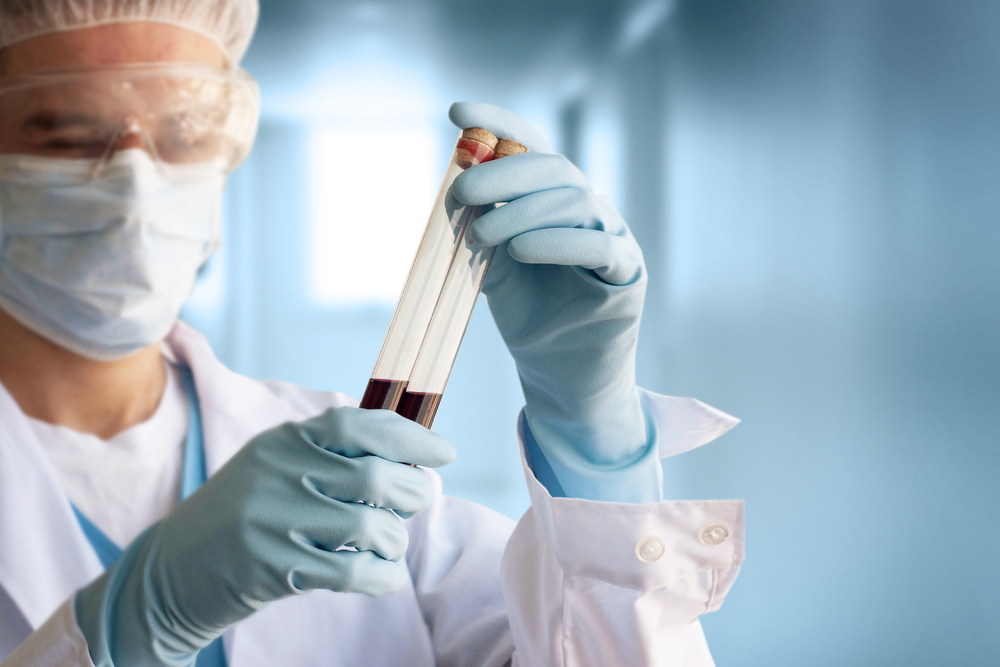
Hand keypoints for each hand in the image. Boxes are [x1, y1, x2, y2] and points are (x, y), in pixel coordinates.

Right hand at [75, 407, 454, 665]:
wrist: (170, 572)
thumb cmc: (241, 515)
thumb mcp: (274, 466)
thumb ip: (330, 454)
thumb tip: (408, 456)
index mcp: (284, 441)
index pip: (360, 426)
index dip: (411, 437)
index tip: (444, 453)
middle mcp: (281, 474)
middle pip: (379, 478)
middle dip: (413, 493)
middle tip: (414, 503)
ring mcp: (276, 522)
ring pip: (374, 527)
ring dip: (396, 540)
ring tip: (388, 543)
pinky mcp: (277, 569)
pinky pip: (356, 571)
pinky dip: (384, 576)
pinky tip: (382, 575)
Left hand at [449, 102, 659, 502]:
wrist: (562, 375)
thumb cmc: (531, 317)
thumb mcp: (494, 264)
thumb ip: (481, 225)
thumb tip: (455, 186)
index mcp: (554, 200)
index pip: (532, 147)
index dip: (499, 123)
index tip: (456, 112)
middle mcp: (588, 209)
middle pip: (553, 168)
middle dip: (502, 174)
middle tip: (461, 194)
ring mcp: (614, 237)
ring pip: (576, 200)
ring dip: (522, 212)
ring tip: (484, 235)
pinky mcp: (628, 274)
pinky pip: (600, 247)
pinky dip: (557, 242)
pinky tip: (521, 251)